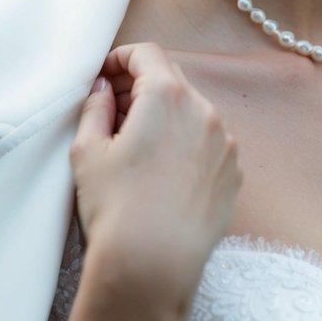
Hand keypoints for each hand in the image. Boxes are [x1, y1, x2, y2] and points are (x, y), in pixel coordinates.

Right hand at [70, 42, 240, 319]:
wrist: (153, 266)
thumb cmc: (115, 208)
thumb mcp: (87, 151)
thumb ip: (96, 107)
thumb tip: (104, 89)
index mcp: (168, 97)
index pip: (147, 54)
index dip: (121, 59)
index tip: (105, 77)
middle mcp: (205, 112)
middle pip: (172, 80)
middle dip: (142, 87)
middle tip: (114, 110)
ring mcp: (225, 144)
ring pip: (193, 113)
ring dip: (167, 117)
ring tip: (138, 146)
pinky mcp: (234, 174)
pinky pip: (208, 144)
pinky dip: (187, 144)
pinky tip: (163, 173)